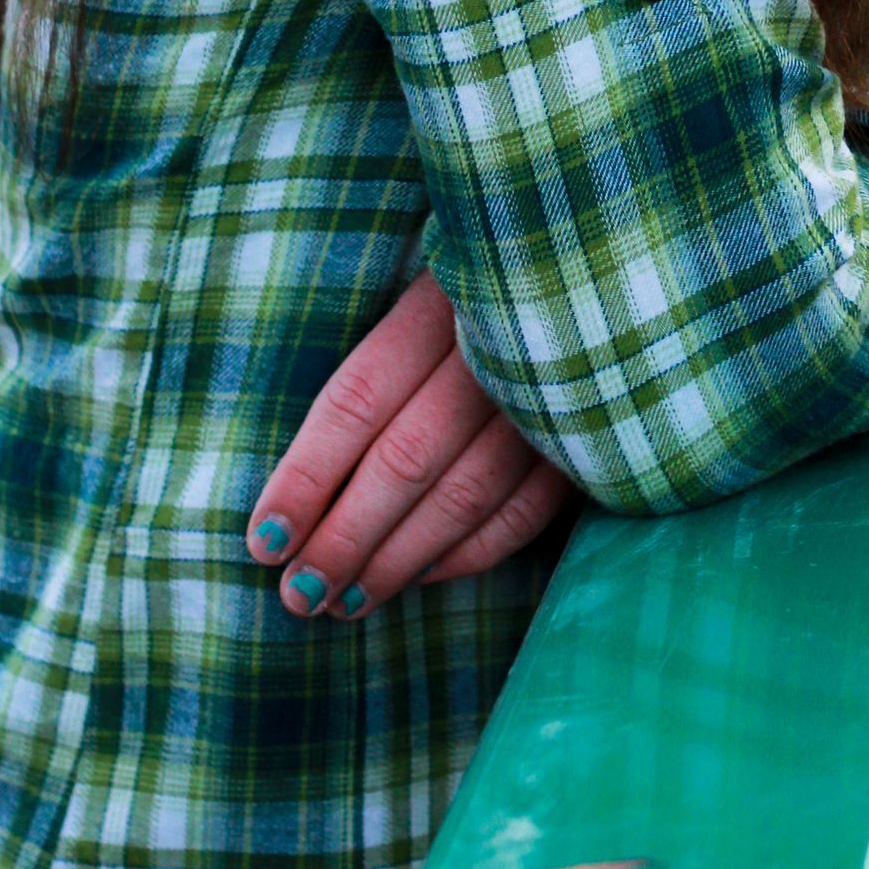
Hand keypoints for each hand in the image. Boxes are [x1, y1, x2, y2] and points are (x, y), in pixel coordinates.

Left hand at [244, 269, 572, 619]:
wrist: (605, 266)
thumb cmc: (486, 288)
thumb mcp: (430, 288)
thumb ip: (378, 367)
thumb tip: (297, 481)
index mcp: (445, 295)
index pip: (359, 397)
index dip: (307, 475)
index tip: (262, 539)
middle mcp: (500, 344)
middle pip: (407, 458)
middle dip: (345, 537)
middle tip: (299, 593)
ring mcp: (556, 394)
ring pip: (464, 495)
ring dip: (398, 559)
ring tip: (344, 602)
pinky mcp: (595, 436)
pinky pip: (524, 513)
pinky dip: (469, 553)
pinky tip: (424, 575)